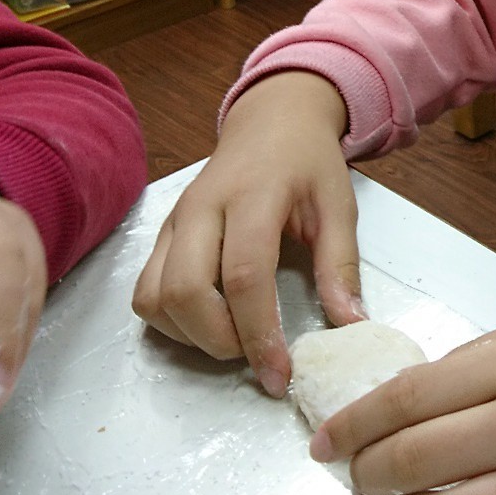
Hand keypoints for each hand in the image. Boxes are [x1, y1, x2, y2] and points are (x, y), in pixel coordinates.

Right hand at [131, 72, 362, 394]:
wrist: (272, 120)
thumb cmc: (308, 163)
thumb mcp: (339, 206)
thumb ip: (341, 266)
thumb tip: (350, 326)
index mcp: (253, 196)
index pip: (244, 275)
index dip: (259, 334)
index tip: (280, 374)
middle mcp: (202, 208)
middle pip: (186, 291)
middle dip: (219, 341)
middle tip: (258, 356)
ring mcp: (174, 221)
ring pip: (155, 297)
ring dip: (191, 335)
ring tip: (235, 337)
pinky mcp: (161, 234)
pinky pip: (145, 290)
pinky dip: (170, 320)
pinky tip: (209, 320)